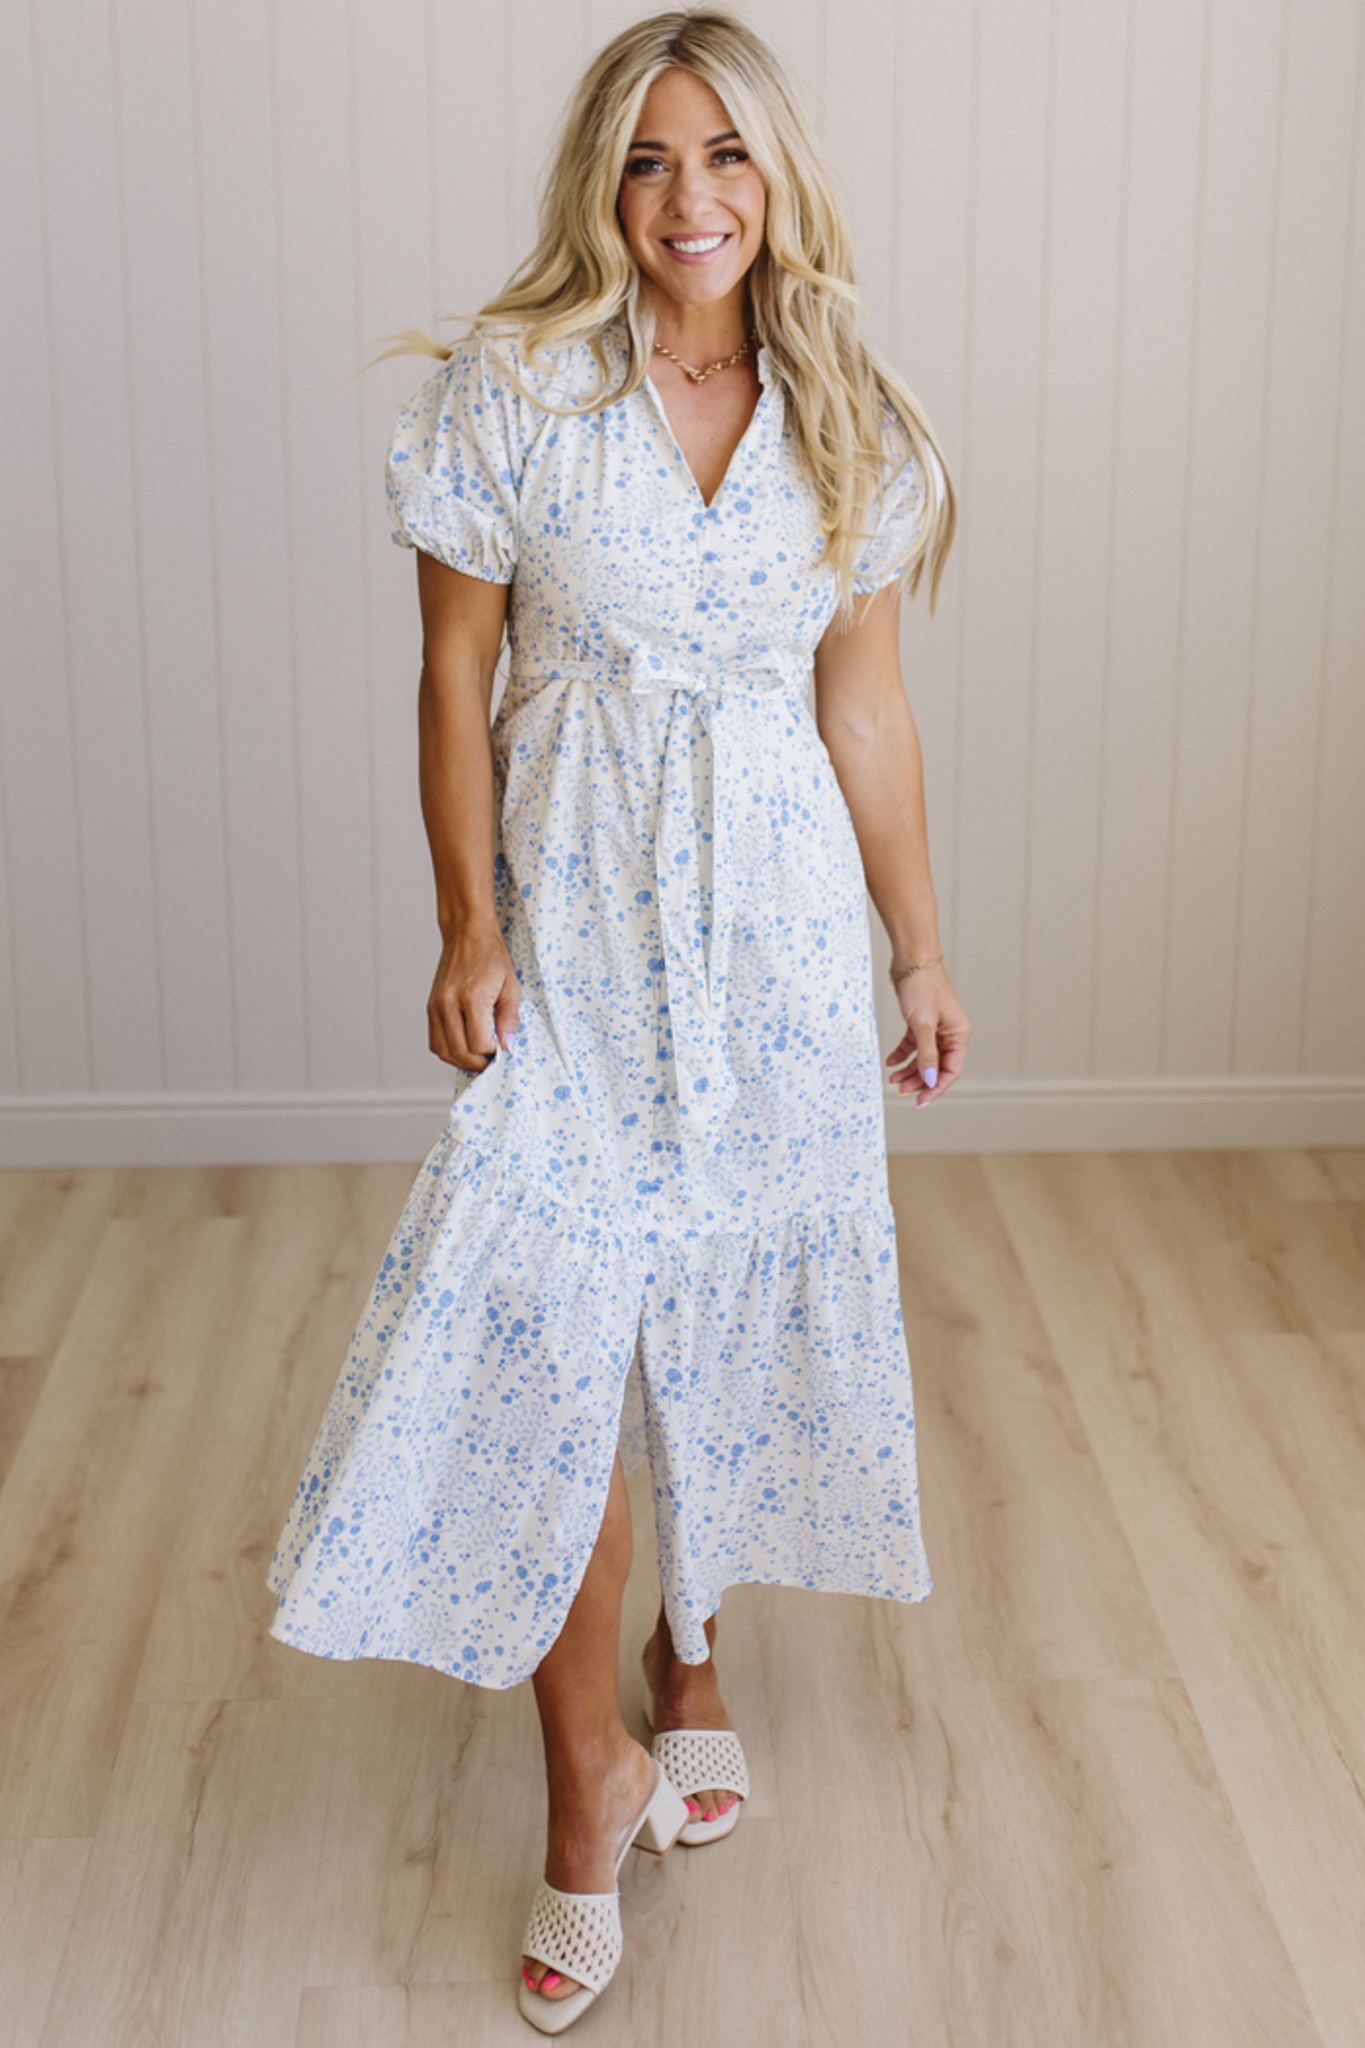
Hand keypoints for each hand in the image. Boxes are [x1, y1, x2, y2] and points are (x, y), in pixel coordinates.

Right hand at [427, 925, 520, 1070]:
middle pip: (460, 1053)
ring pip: (443, 1051)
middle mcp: (449, 1004)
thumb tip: (508, 1047)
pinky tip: (464, 1045)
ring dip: (461, 1061)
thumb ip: (510, 1019)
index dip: (493, 1054)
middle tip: (492, 1059)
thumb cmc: (490, 956)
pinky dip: (449, 1050)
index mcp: (472, 998)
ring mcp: (436, 1007)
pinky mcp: (430, 1008)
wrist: (467, 935)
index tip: (502, 1049)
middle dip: (478, 1063)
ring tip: (478, 1055)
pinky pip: (435, 1041)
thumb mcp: (511, 986)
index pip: (479, 1044)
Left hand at [885, 962, 969, 1105]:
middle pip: (936, 1067)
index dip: (936, 1088)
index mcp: (958, 1034)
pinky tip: (891, 1061)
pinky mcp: (920, 1022)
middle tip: (901, 1091)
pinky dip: (902, 1054)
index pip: (951, 1070)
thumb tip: (930, 1080)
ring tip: (893, 1079)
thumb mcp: (923, 1024)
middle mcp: (949, 1033)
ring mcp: (935, 1028)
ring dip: (910, 1070)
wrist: (911, 960)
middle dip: (919, 1081)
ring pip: (924, 1058)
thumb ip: (927, 1055)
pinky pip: (913, 1045)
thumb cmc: (922, 986)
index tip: (920, 1101)